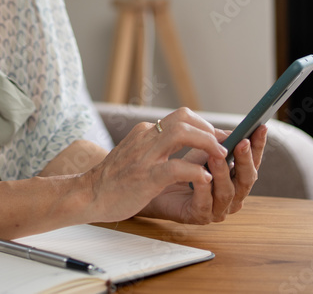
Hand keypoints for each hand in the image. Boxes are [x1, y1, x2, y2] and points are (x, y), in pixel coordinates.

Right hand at [82, 108, 229, 222]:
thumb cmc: (114, 179)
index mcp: (145, 132)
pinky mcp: (145, 177)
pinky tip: (204, 178)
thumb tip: (188, 143)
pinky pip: (175, 167)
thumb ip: (158, 146)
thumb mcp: (137, 154)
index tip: (220, 138)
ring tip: (221, 157)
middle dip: (210, 130)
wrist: (87, 194)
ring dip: (207, 143)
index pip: (181, 117)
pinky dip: (194, 170)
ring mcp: (144, 156)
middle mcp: (145, 138)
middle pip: (184, 118)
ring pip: (181, 134)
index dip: (205, 125)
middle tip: (225, 146)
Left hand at [141, 123, 266, 223]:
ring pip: (227, 193)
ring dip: (223, 173)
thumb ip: (218, 144)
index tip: (261, 127)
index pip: (253, 162)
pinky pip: (205, 204)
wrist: (155, 186)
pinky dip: (203, 189)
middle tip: (242, 142)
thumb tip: (233, 132)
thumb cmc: (181, 168)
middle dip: (245, 160)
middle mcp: (233, 196)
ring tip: (216, 156)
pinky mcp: (199, 216)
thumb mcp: (201, 151)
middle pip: (246, 180)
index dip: (259, 146)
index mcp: (236, 179)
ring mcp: (218, 209)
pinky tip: (200, 176)